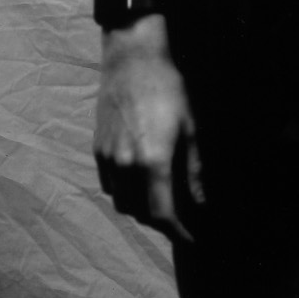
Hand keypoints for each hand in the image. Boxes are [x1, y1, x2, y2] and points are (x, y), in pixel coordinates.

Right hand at [93, 22, 205, 243]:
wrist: (132, 59)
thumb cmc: (168, 88)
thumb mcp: (190, 127)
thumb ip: (194, 169)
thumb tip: (201, 202)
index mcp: (153, 161)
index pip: (162, 213)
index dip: (177, 232)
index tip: (191, 238)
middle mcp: (126, 165)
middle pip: (139, 212)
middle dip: (160, 221)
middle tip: (180, 217)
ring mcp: (108, 157)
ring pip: (121, 201)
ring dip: (140, 208)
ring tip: (160, 200)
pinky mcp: (97, 148)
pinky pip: (109, 184)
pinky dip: (124, 192)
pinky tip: (139, 181)